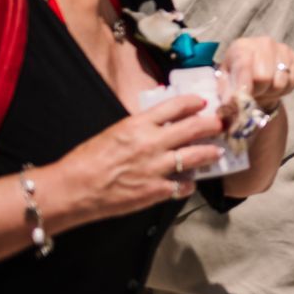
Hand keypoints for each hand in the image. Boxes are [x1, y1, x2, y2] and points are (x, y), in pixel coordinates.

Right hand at [47, 94, 226, 223]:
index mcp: (139, 125)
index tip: (203, 103)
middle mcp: (152, 143)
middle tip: (222, 124)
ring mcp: (156, 168)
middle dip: (214, 124)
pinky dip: (188, 184)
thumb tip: (162, 123)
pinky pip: (182, 186)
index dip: (195, 102)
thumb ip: (141, 127)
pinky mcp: (155, 191)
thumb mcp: (115, 132)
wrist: (71, 189)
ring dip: (211, 153)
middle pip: (195, 127)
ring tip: (217, 152)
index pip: (177, 106)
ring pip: (197, 156)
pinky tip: (188, 183)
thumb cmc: (86, 160)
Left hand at [217, 37, 293, 114]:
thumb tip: (231, 103)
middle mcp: (264, 42)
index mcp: (241, 46)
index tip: (243, 100)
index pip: (244, 66)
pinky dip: (285, 89)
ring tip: (264, 89)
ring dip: (272, 92)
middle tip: (254, 92)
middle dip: (258, 91)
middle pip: (264, 77)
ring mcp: (282, 48)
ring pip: (280, 82)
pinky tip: (276, 84)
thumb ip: (226, 93)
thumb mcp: (225, 86)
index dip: (244, 86)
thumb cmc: (237, 79)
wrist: (256, 73)